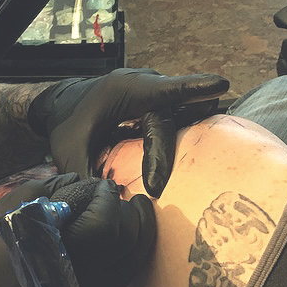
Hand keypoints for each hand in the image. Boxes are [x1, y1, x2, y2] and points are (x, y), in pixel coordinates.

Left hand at [28, 68, 228, 195]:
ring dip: (193, 134)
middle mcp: (148, 91)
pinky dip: (185, 138)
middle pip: (168, 121)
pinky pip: (181, 124)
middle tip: (152, 186)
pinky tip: (192, 155)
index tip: (220, 85)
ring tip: (208, 147)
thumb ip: (82, 171)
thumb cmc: (68, 122)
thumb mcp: (67, 147)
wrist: (65, 107)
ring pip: (183, 119)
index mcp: (126, 90)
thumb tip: (101, 201)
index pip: (161, 91)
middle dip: (164, 154)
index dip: (190, 89)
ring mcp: (159, 100)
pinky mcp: (163, 113)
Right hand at [49, 177, 155, 286]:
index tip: (100, 186)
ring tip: (133, 208)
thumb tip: (72, 181)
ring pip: (134, 256)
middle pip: (125, 236)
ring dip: (137, 227)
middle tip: (113, 195)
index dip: (106, 197)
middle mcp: (81, 274)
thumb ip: (35, 193)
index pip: (103, 219)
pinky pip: (128, 274)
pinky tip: (129, 235)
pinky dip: (135, 250)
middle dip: (124, 209)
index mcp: (55, 249)